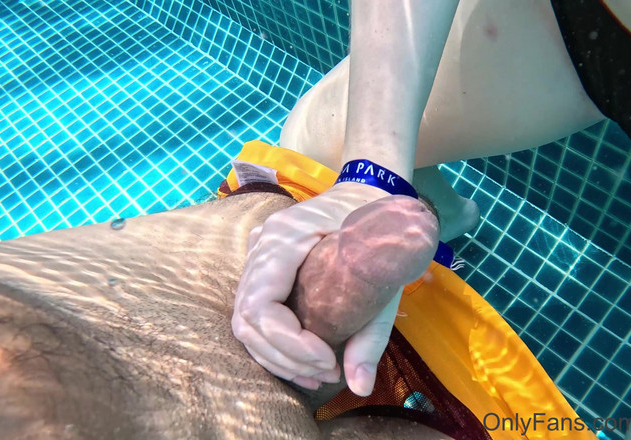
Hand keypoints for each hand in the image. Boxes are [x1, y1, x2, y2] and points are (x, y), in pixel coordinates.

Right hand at [232, 182, 393, 391]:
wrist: (370, 190)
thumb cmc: (381, 223)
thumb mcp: (385, 274)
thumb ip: (371, 332)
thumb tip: (360, 387)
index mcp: (285, 237)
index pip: (261, 304)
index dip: (288, 343)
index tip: (328, 360)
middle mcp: (262, 244)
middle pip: (247, 319)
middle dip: (286, 357)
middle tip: (328, 373)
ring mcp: (258, 253)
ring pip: (245, 321)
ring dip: (279, 357)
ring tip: (319, 374)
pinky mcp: (264, 267)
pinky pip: (255, 313)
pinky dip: (275, 344)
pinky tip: (304, 364)